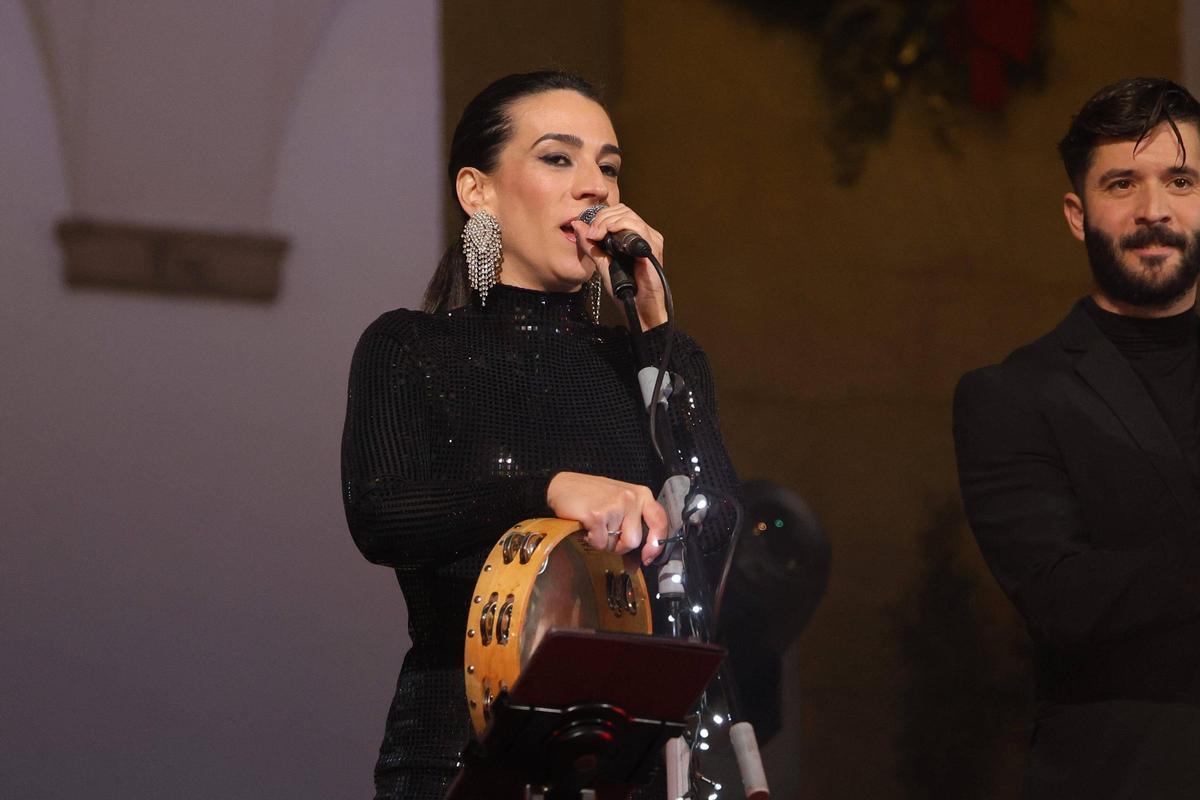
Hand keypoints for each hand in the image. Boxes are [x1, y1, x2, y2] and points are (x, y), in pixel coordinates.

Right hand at [546, 471, 668, 565]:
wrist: (563, 486)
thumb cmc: (592, 495)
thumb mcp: (620, 503)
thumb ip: (634, 524)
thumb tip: (640, 560)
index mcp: (641, 495)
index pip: (660, 522)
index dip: (656, 544)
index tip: (649, 556)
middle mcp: (631, 498)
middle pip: (634, 541)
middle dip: (619, 545)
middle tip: (607, 532)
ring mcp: (615, 506)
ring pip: (615, 544)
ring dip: (604, 541)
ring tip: (596, 525)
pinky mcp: (598, 515)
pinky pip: (600, 543)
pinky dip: (591, 539)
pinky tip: (587, 525)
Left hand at [569, 203, 666, 329]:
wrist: (638, 307)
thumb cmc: (624, 290)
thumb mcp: (602, 264)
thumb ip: (591, 245)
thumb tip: (578, 225)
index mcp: (633, 237)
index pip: (617, 213)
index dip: (600, 217)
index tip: (588, 231)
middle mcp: (644, 235)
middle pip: (622, 210)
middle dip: (602, 218)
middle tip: (592, 233)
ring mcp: (650, 240)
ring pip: (628, 215)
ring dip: (608, 221)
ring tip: (597, 234)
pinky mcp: (653, 247)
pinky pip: (638, 227)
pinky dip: (620, 225)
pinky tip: (608, 233)